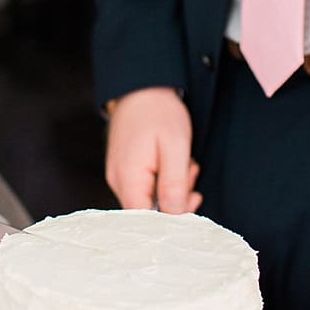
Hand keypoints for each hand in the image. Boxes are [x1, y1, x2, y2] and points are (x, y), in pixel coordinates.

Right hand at [105, 87, 200, 212]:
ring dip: (174, 185)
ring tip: (185, 162)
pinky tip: (174, 162)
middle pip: (150, 211)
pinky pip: (148, 187)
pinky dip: (166, 178)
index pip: (144, 220)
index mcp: (128, 179)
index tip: (190, 202)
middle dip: (177, 197)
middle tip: (190, 171)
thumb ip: (174, 184)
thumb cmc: (158, 113)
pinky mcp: (127, 171)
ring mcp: (121, 177)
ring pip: (152, 198)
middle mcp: (119, 182)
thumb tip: (175, 216)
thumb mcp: (175, 147)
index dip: (170, 219)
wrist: (142, 88)